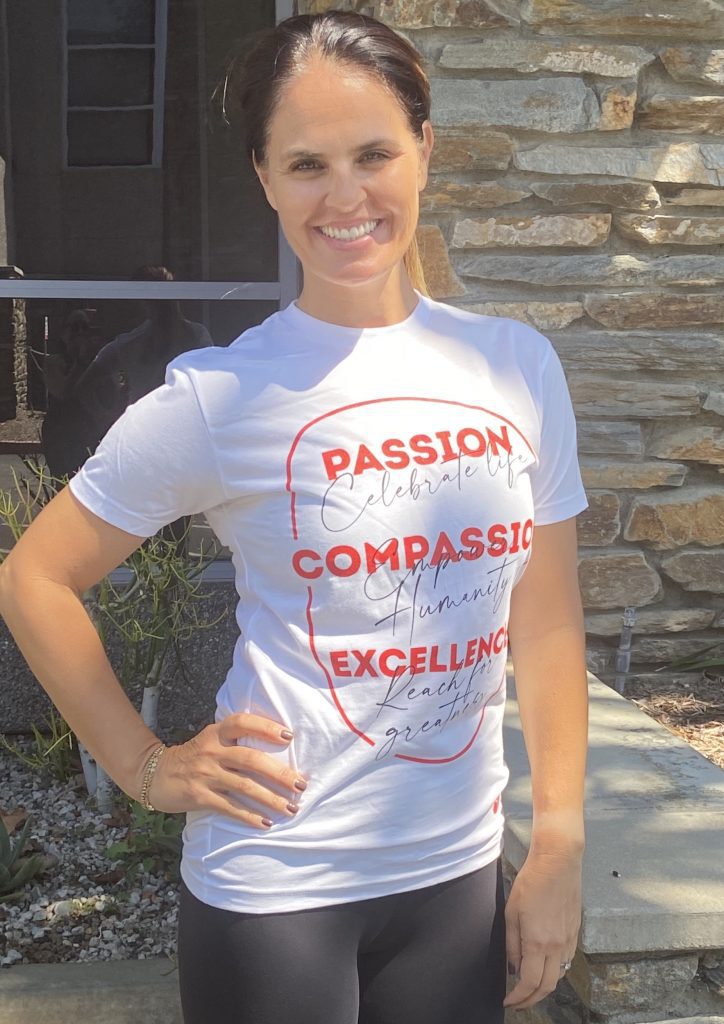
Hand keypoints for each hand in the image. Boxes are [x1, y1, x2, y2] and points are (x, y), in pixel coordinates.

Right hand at [145, 713, 305, 828]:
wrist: (156, 774)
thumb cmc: (195, 756)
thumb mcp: (211, 739)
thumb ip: (236, 740)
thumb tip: (278, 746)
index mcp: (217, 732)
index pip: (243, 723)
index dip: (266, 728)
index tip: (289, 737)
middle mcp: (212, 750)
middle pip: (251, 759)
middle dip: (279, 773)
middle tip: (300, 784)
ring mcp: (206, 774)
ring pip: (244, 786)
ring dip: (271, 799)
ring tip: (291, 808)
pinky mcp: (200, 796)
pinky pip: (230, 807)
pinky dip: (249, 816)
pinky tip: (266, 823)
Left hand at [503, 848, 581, 1009]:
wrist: (558, 862)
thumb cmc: (532, 881)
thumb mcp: (512, 912)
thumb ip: (512, 943)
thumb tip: (515, 966)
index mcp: (539, 942)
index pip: (530, 983)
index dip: (519, 997)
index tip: (509, 1001)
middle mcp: (558, 946)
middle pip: (548, 987)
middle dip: (532, 999)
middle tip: (518, 1001)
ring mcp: (569, 940)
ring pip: (559, 976)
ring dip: (544, 986)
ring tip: (529, 985)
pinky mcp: (576, 933)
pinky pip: (566, 961)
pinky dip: (555, 970)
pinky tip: (544, 964)